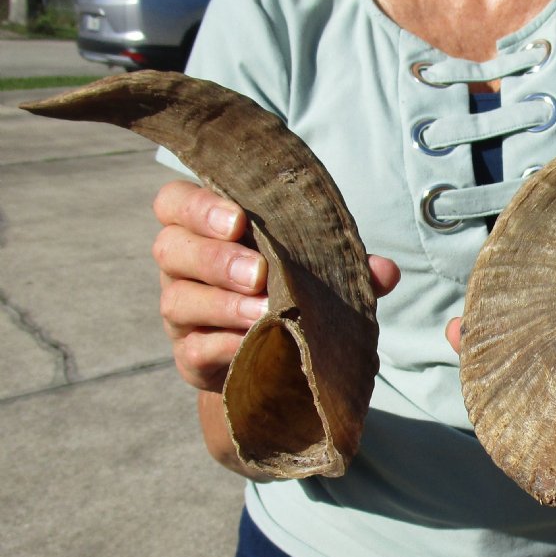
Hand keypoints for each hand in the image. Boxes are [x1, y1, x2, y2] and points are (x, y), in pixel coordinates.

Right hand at [152, 179, 399, 391]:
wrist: (276, 351)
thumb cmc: (290, 287)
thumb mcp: (315, 268)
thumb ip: (345, 263)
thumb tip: (385, 271)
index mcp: (205, 227)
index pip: (176, 202)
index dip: (199, 207)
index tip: (238, 220)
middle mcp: (181, 265)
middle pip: (171, 248)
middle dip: (216, 259)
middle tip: (259, 273)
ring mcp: (180, 311)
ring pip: (178, 301)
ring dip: (223, 305)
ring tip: (264, 311)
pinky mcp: (189, 354)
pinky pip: (194, 348)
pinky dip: (224, 345)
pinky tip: (253, 344)